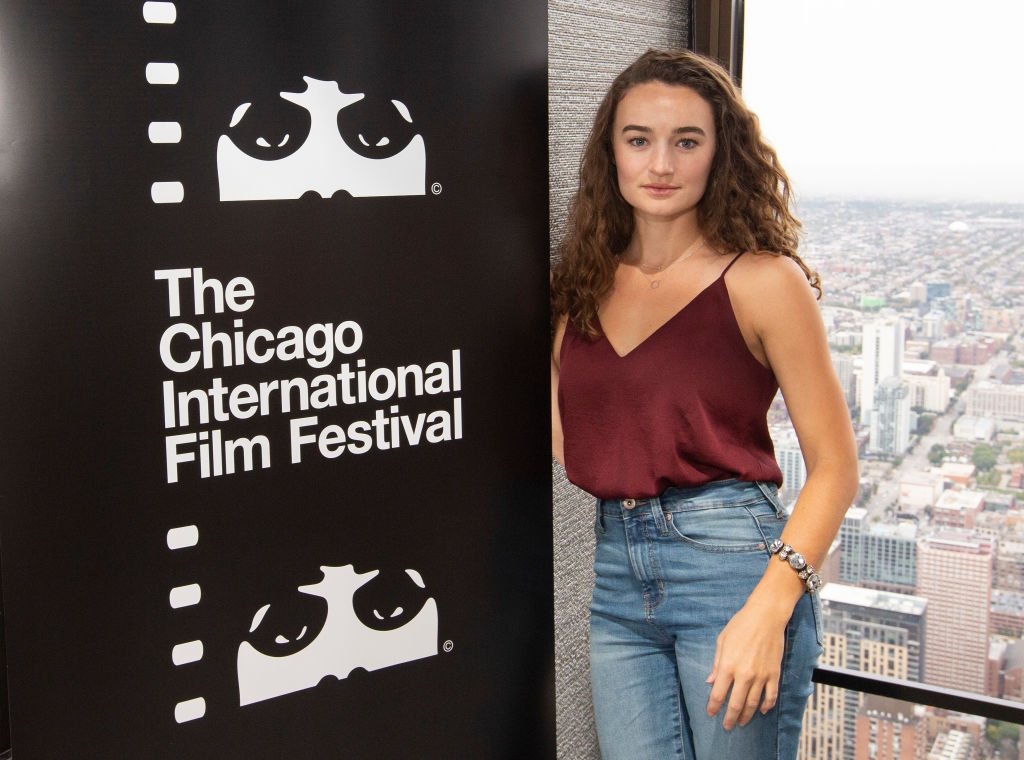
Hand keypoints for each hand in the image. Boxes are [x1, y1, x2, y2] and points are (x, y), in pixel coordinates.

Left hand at [705, 601, 786, 729]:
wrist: (766, 617)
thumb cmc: (741, 625)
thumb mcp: (722, 641)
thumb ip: (717, 663)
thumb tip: (710, 681)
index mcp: (728, 666)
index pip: (718, 693)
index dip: (713, 706)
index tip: (710, 713)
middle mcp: (744, 674)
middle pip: (735, 704)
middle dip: (730, 718)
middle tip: (727, 726)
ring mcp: (761, 676)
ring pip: (752, 703)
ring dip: (746, 715)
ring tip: (742, 722)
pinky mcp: (774, 674)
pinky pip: (771, 696)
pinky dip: (766, 706)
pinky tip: (762, 711)